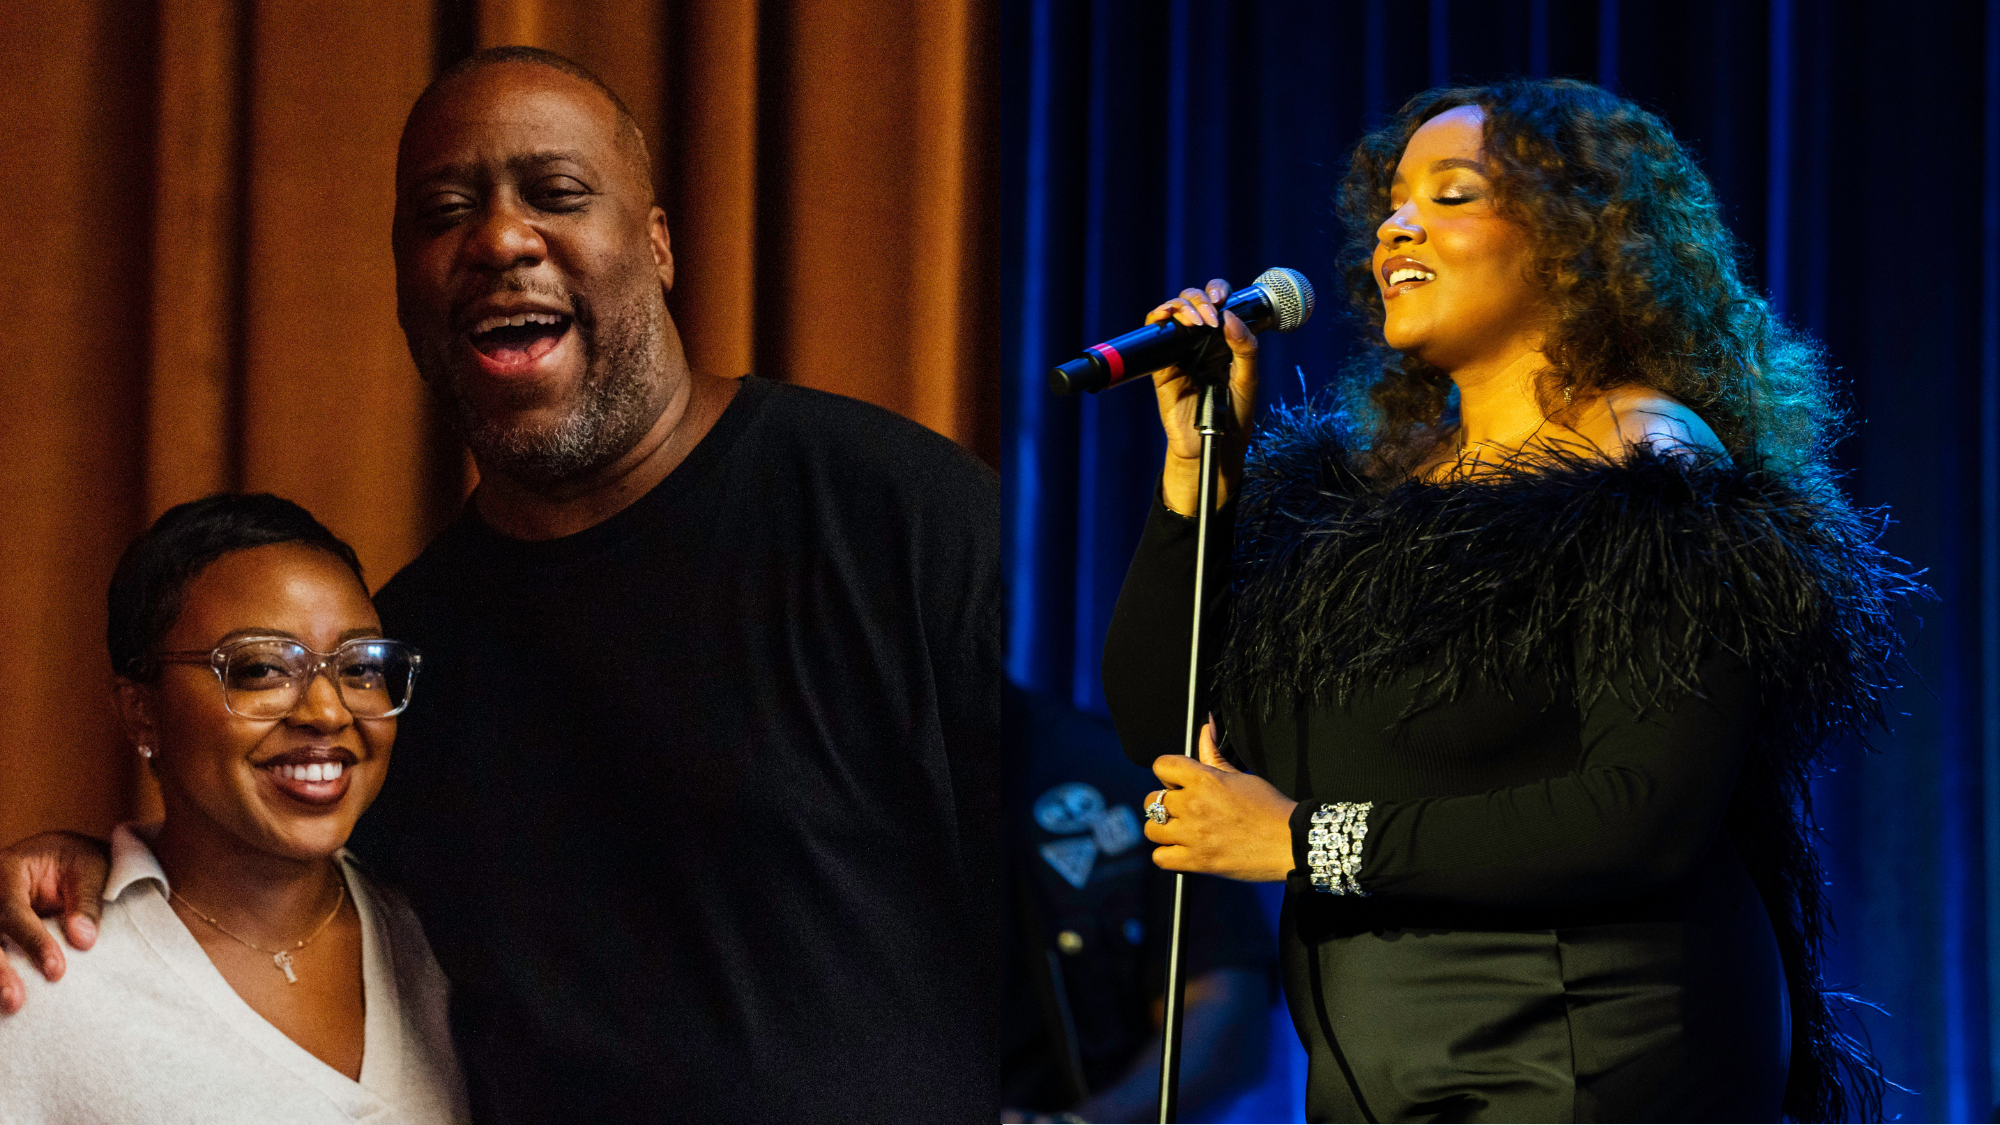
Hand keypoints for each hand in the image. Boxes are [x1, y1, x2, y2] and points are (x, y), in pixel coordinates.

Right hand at [0, 831, 109, 1012]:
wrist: (61, 857)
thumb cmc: (76, 861)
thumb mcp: (90, 869)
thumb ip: (86, 902)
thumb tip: (83, 941)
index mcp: (8, 872)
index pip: (13, 911)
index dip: (32, 942)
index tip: (56, 971)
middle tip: (15, 1001)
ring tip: (11, 1006)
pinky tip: (2, 1001)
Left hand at [1143, 721, 1295, 881]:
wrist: (1290, 843)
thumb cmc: (1270, 808)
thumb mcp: (1241, 776)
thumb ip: (1213, 754)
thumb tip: (1205, 726)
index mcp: (1205, 779)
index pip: (1161, 765)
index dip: (1168, 772)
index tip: (1178, 781)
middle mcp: (1194, 805)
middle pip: (1151, 799)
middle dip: (1165, 802)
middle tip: (1183, 809)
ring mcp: (1193, 835)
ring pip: (1150, 829)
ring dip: (1162, 829)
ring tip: (1179, 830)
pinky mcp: (1197, 862)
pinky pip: (1160, 858)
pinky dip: (1167, 855)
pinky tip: (1181, 849)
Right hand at [1144, 280, 1259, 515]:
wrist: (1214, 445)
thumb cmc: (1235, 415)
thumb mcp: (1248, 380)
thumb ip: (1246, 348)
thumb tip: (1230, 317)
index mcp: (1224, 339)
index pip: (1218, 302)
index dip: (1217, 290)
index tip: (1222, 298)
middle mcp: (1201, 340)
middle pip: (1193, 300)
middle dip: (1200, 299)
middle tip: (1211, 317)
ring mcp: (1180, 350)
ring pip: (1174, 311)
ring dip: (1182, 306)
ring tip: (1196, 322)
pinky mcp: (1162, 364)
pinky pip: (1155, 333)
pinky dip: (1158, 317)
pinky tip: (1168, 317)